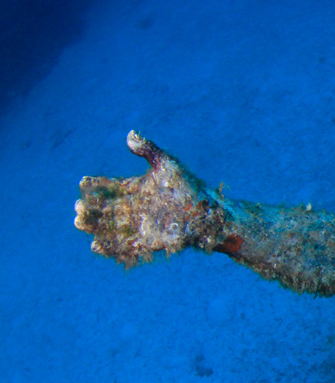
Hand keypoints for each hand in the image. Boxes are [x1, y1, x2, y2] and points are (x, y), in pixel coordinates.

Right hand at [74, 131, 226, 266]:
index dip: (94, 186)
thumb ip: (148, 150)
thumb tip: (129, 135)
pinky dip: (109, 247)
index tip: (84, 183)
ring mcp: (137, 225)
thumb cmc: (187, 187)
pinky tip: (96, 246)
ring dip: (94, 228)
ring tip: (81, 224)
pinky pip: (124, 246)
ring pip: (109, 228)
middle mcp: (131, 208)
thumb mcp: (167, 165)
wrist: (207, 213)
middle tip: (79, 208)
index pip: (107, 187)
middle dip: (89, 209)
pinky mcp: (146, 242)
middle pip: (103, 209)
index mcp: (133, 189)